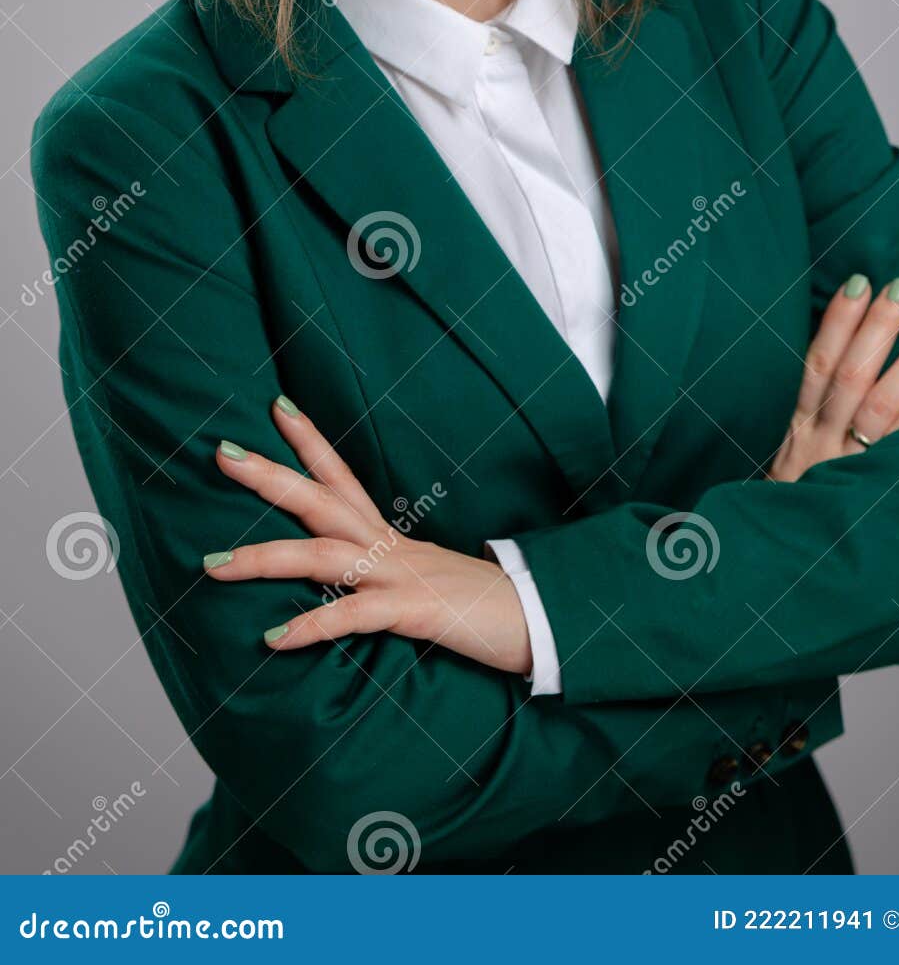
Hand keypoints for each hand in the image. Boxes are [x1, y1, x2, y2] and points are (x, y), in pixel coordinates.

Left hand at [205, 395, 533, 674]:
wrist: (540, 620)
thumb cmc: (484, 607)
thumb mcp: (426, 584)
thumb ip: (386, 581)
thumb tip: (355, 587)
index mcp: (391, 538)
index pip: (342, 477)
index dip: (309, 441)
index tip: (276, 406)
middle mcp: (390, 546)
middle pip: (320, 499)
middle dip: (269, 476)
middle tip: (222, 451)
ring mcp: (400, 575)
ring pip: (322, 555)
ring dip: (264, 558)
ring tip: (213, 566)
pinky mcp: (412, 611)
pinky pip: (351, 615)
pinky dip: (310, 625)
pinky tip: (272, 638)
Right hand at [767, 274, 898, 482]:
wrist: (778, 561)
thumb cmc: (794, 500)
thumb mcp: (791, 452)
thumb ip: (813, 409)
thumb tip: (841, 351)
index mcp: (799, 427)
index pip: (817, 363)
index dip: (837, 321)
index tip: (859, 283)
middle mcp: (820, 443)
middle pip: (849, 375)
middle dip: (877, 328)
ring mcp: (845, 469)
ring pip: (878, 407)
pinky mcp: (869, 492)